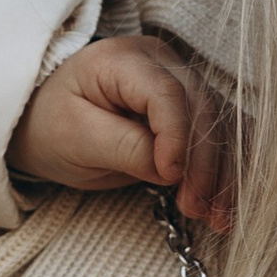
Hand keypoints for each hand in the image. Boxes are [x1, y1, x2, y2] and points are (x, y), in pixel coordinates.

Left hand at [11, 33, 234, 230]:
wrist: (46, 122)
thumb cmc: (54, 125)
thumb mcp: (76, 138)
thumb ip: (124, 148)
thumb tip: (173, 170)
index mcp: (122, 59)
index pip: (166, 92)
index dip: (176, 136)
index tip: (171, 177)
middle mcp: (161, 62)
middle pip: (203, 107)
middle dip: (205, 163)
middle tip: (197, 208)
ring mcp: (181, 80)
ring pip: (222, 123)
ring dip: (225, 172)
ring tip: (218, 217)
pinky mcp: (192, 106)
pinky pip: (224, 134)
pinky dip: (229, 169)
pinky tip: (228, 203)